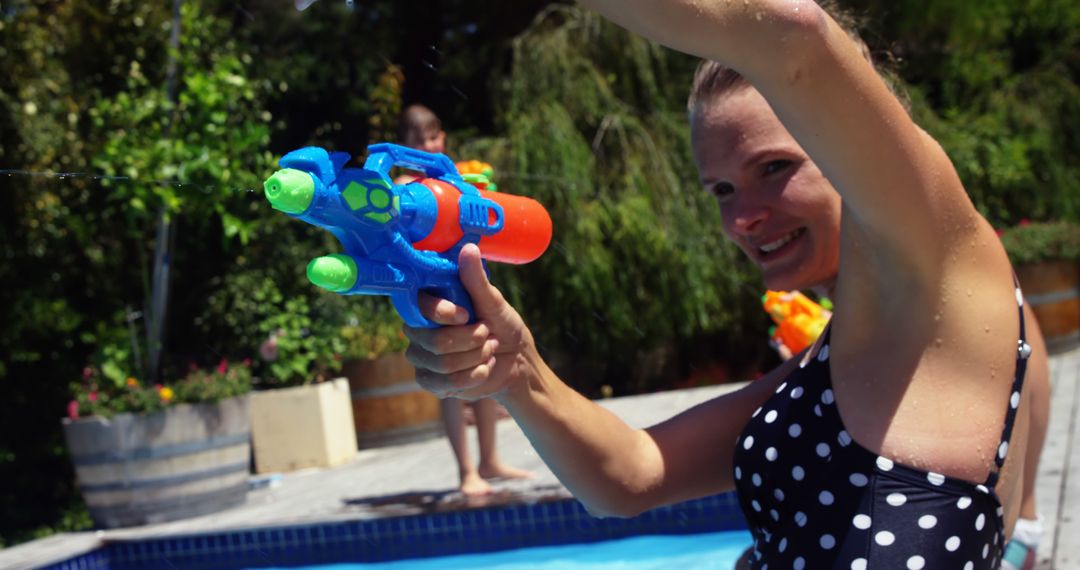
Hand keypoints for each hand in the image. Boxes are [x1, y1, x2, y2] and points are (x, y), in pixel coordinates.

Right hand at [404, 243, 537, 400]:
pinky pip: (443, 383)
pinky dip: (472, 376)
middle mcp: (418, 329)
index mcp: (429, 305)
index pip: (420, 306)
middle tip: (487, 334)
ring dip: (476, 357)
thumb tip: (468, 249)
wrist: (515, 360)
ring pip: (442, 363)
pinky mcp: (430, 380)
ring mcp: (422, 356)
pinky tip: (484, 369)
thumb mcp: (494, 302)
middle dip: (471, 340)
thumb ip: (476, 280)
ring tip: (488, 350)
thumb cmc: (503, 325)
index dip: (443, 312)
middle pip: (435, 340)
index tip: (467, 315)